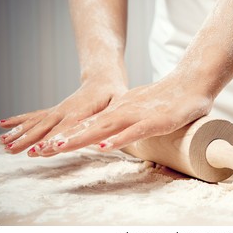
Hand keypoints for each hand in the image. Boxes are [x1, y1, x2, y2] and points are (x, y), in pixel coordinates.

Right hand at [0, 79, 126, 154]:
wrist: (103, 76)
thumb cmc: (114, 92)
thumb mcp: (119, 102)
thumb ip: (113, 117)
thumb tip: (107, 132)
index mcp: (81, 111)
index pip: (65, 129)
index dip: (53, 140)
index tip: (39, 150)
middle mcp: (65, 110)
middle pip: (45, 127)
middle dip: (29, 139)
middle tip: (13, 150)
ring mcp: (58, 109)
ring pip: (36, 122)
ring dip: (20, 133)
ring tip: (3, 143)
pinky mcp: (56, 110)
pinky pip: (35, 116)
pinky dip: (20, 121)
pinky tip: (3, 124)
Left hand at [31, 73, 212, 156]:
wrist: (193, 82)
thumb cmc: (170, 97)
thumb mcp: (143, 108)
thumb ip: (130, 118)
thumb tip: (118, 131)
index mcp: (121, 109)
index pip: (91, 124)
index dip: (70, 135)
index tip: (48, 146)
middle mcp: (125, 110)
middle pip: (91, 127)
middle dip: (66, 139)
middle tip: (40, 150)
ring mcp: (139, 115)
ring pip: (106, 128)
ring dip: (82, 138)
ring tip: (60, 147)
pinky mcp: (156, 121)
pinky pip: (133, 132)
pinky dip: (117, 139)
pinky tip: (102, 146)